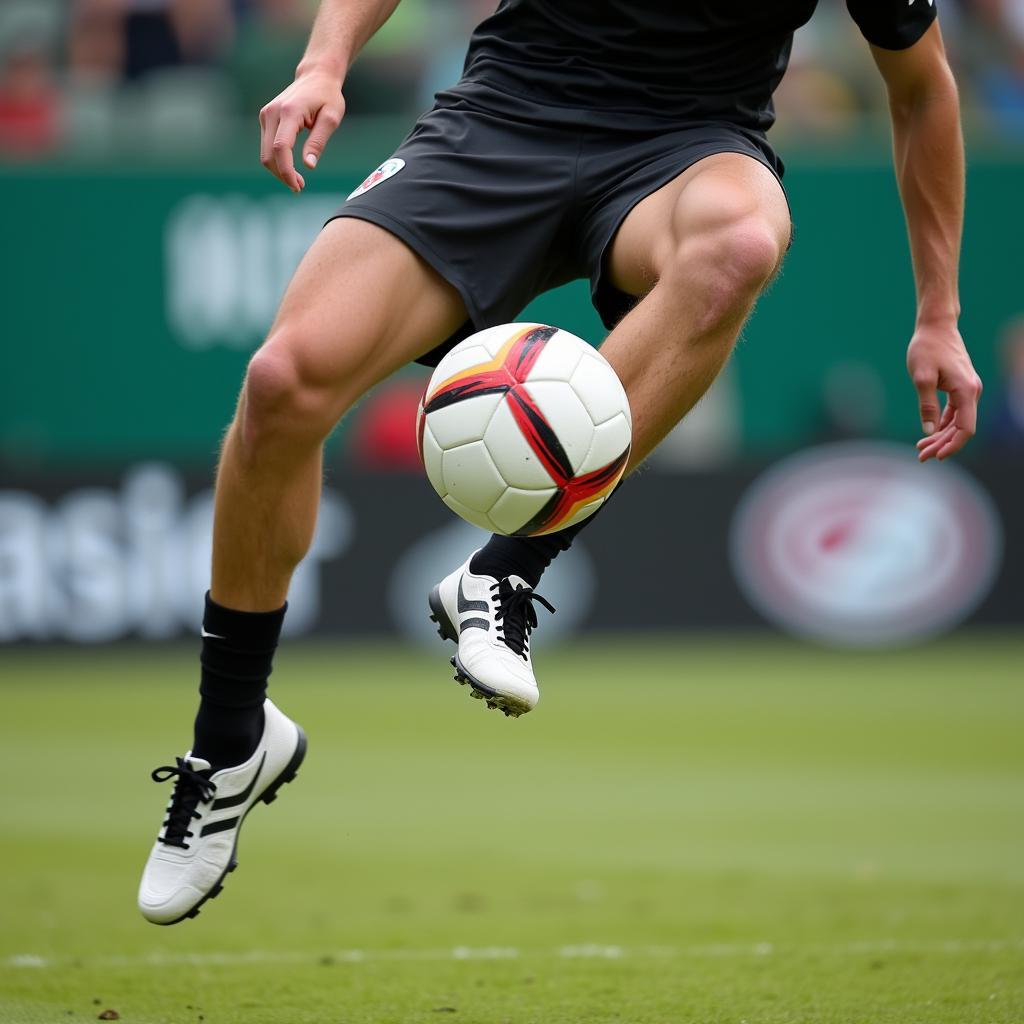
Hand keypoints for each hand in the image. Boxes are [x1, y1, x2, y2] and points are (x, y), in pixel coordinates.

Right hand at [259, 69, 345, 191]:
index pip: (281, 147)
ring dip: (279, 170)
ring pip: (265, 153)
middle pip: (269, 154)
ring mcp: (266, 114)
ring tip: (298, 181)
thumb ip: (319, 142)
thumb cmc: (328, 96)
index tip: (297, 186)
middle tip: (300, 187)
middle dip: (282, 174)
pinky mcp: (266, 118)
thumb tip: (308, 166)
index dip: (286, 170)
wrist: (316, 76)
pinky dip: (277, 161)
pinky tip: (291, 167)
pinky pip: (267, 146)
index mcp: (289, 111)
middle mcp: (272, 112)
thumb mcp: (331, 118)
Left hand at [908, 322, 981, 461]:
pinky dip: (943, 424)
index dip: (952, 446)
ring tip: (921, 449)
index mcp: (966, 390)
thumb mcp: (921, 377)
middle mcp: (972, 391)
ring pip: (958, 421)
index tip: (935, 457)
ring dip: (941, 437)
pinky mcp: (960, 387)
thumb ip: (926, 404)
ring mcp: (967, 389)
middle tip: (920, 456)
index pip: (965, 428)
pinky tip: (930, 433)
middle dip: (942, 445)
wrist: (935, 326)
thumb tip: (928, 431)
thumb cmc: (927, 348)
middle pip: (961, 428)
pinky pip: (955, 412)